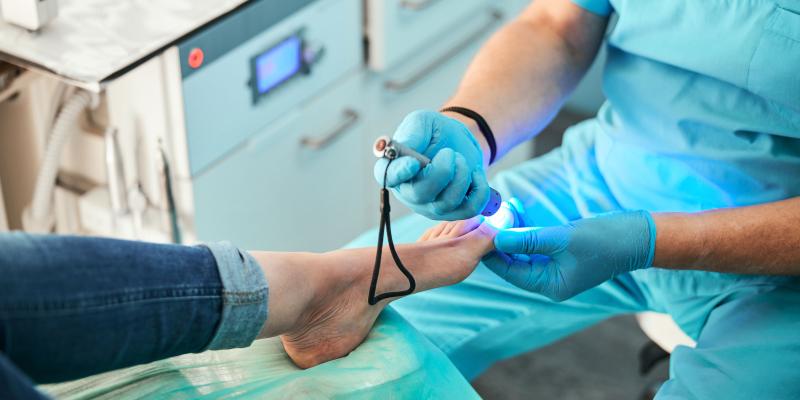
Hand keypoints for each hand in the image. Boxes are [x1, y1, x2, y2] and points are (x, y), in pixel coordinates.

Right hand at [374, 110, 489, 220]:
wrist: (459, 142)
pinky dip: (479, 189)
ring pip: (446, 202)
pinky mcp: (453, 212)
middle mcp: (408, 192)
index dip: (399, 172)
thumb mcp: (423, 122)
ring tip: (461, 159)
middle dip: (442, 171)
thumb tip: (406, 147)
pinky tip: (474, 175)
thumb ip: (412, 132)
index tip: (414, 162)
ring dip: (461, 176)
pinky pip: (469, 209)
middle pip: (420, 194)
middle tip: (450, 153)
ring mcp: (430, 206)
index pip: (387, 176)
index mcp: (394, 167)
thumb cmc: (435, 133)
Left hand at [483, 211, 655, 300]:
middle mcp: (550, 280)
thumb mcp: (562, 238)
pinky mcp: (561, 252)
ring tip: (504, 207)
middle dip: (502, 238)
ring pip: (524, 250)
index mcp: (550, 285)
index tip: (480, 230)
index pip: (510, 271)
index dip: (493, 251)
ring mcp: (556, 267)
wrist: (637, 235)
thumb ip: (528, 239)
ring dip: (514, 229)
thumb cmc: (603, 240)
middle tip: (490, 215)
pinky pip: (536, 242)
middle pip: (514, 261)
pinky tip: (517, 210)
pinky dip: (527, 228)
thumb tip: (496, 237)